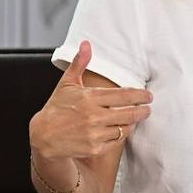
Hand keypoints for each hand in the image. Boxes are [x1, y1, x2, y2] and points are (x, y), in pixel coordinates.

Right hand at [28, 40, 152, 159]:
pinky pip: (116, 141)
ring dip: (132, 123)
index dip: (140, 95)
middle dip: (143, 111)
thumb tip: (86, 44)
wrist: (43, 136)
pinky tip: (120, 129)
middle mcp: (94, 116)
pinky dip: (120, 135)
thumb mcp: (67, 83)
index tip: (148, 95)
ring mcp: (95, 133)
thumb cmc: (57, 107)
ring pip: (124, 128)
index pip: (124, 96)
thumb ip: (80, 63)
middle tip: (149, 108)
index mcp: (90, 98)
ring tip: (134, 118)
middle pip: (129, 113)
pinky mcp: (94, 148)